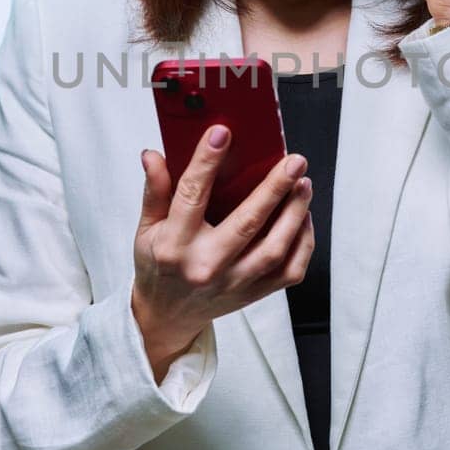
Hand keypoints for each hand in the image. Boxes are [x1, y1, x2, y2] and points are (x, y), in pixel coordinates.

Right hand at [133, 124, 315, 380]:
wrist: (168, 315)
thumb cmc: (158, 264)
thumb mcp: (146, 228)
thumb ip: (154, 191)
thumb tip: (153, 154)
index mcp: (174, 245)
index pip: (191, 196)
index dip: (206, 162)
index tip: (222, 133)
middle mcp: (206, 266)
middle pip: (247, 224)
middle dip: (274, 189)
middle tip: (294, 160)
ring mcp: (233, 284)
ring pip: (275, 249)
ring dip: (295, 214)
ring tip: (304, 184)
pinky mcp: (254, 294)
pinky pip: (289, 271)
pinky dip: (303, 242)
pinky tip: (303, 217)